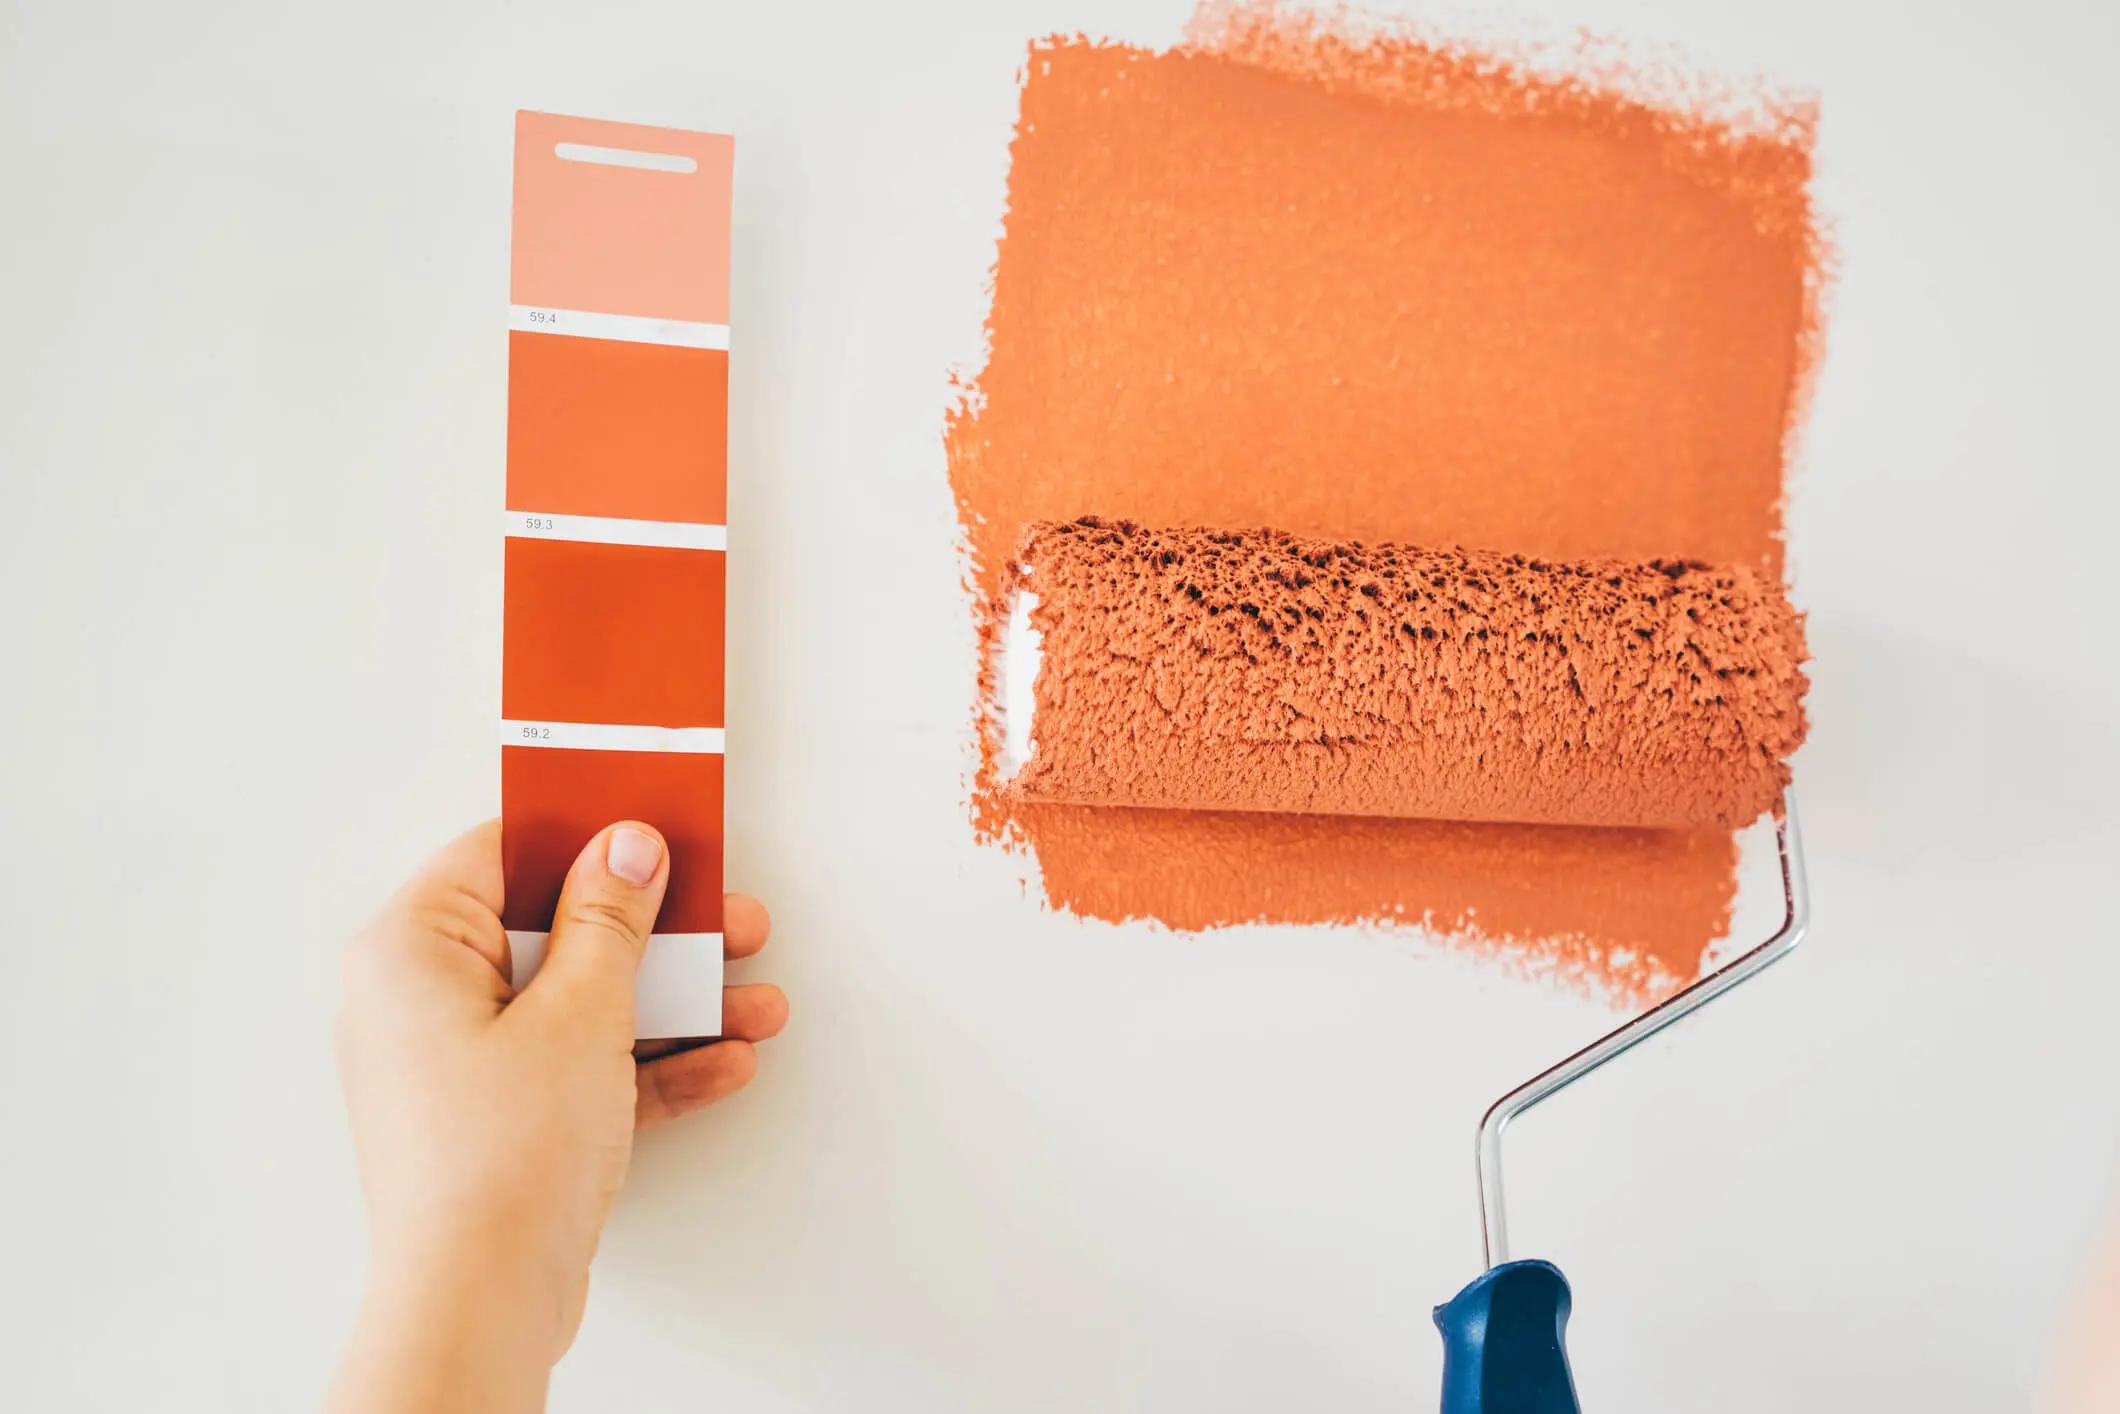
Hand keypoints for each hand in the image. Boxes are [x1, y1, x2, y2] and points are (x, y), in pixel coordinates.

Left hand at [327, 820, 785, 1413]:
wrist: (482, 1301)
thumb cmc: (497, 1159)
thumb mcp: (579, 1009)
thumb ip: (609, 918)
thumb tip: (625, 849)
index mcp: (412, 949)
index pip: (502, 853)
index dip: (588, 837)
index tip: (656, 830)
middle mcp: (422, 1001)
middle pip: (555, 931)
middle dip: (657, 932)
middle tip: (727, 917)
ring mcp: (461, 1066)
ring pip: (579, 1004)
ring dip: (672, 1001)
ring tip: (751, 999)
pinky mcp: (500, 1121)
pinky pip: (580, 1067)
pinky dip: (647, 1062)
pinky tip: (722, 1059)